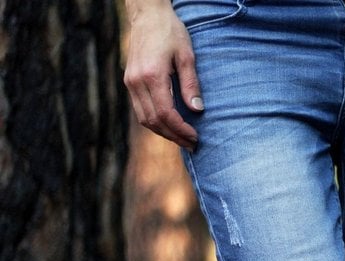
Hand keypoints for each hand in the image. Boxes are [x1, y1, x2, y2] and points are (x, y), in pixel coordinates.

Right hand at [123, 0, 203, 149]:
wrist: (147, 15)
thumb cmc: (171, 32)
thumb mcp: (187, 56)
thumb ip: (191, 84)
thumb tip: (197, 110)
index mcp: (152, 75)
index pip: (165, 113)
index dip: (180, 129)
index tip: (195, 137)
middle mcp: (136, 82)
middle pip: (153, 120)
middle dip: (173, 136)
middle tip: (192, 144)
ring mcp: (130, 82)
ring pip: (144, 118)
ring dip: (163, 132)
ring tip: (182, 138)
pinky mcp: (129, 81)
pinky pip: (140, 109)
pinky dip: (155, 121)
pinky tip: (170, 125)